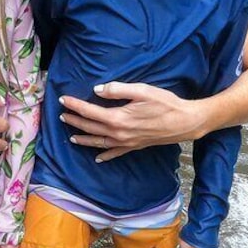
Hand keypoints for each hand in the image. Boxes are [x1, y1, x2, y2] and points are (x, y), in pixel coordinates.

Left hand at [59, 81, 208, 161]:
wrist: (185, 122)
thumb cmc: (165, 103)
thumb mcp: (141, 90)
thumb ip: (117, 89)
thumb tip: (97, 90)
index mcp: (118, 117)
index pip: (89, 111)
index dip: (75, 105)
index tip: (63, 99)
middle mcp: (119, 133)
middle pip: (90, 128)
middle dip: (74, 121)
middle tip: (62, 115)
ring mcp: (127, 142)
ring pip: (99, 142)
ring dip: (83, 139)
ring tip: (71, 136)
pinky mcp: (135, 146)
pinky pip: (115, 153)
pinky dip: (105, 155)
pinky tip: (98, 158)